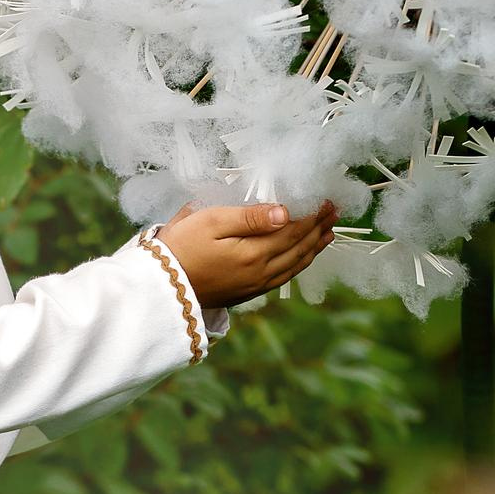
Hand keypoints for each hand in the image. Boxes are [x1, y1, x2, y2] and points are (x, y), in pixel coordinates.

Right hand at [154, 198, 336, 306]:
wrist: (161, 288)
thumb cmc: (180, 248)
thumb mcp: (211, 222)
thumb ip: (249, 217)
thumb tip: (284, 212)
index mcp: (253, 253)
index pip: (292, 230)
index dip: (312, 215)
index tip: (325, 200)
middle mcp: (260, 272)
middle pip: (298, 248)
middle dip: (318, 228)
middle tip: (333, 212)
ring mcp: (255, 285)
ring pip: (294, 265)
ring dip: (313, 248)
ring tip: (328, 233)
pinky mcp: (247, 293)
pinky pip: (283, 278)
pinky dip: (299, 264)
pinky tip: (302, 257)